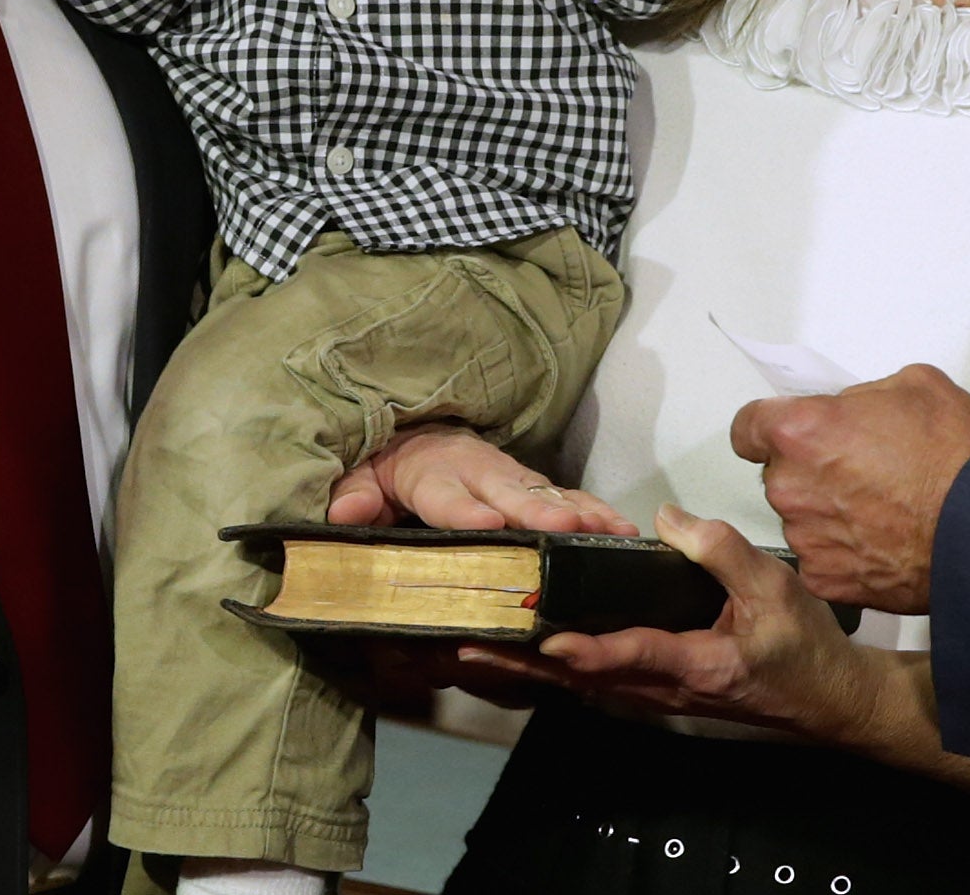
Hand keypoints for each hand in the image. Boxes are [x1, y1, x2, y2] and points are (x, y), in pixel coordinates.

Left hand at [323, 424, 636, 708]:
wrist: (418, 436)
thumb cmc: (388, 466)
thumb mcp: (362, 476)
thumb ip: (354, 493)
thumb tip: (345, 510)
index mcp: (432, 472)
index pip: (447, 497)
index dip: (467, 512)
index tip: (488, 525)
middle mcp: (480, 473)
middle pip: (511, 494)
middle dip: (539, 511)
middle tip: (567, 527)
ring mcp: (512, 479)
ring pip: (549, 495)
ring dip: (582, 513)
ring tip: (614, 532)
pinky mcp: (534, 488)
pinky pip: (570, 499)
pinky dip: (597, 513)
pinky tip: (624, 532)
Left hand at [484, 506, 969, 809]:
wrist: (831, 700)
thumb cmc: (805, 648)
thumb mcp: (773, 589)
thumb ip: (720, 549)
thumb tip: (666, 518)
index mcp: (691, 664)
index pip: (622, 654)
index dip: (576, 645)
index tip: (533, 633)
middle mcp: (664, 689)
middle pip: (581, 677)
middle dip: (522, 662)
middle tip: (465, 644)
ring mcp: (659, 696)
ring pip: (583, 683)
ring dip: (530, 669)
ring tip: (479, 650)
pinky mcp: (661, 692)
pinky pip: (599, 683)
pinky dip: (558, 673)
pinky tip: (533, 658)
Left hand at [731, 365, 969, 613]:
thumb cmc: (957, 457)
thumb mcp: (914, 385)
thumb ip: (862, 396)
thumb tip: (850, 412)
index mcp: (802, 431)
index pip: (746, 428)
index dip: (769, 429)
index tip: (788, 434)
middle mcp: (792, 486)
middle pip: (779, 474)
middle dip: (811, 469)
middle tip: (861, 470)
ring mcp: (807, 538)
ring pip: (802, 517)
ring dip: (827, 512)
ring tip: (881, 511)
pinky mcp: (826, 580)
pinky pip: (821, 559)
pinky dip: (844, 553)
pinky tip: (882, 544)